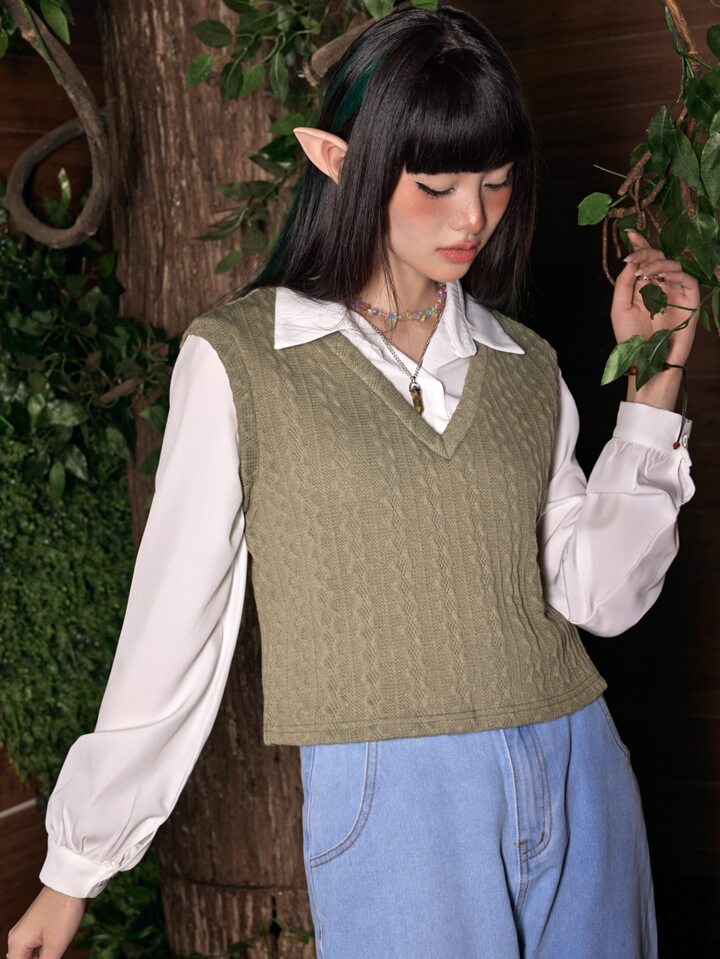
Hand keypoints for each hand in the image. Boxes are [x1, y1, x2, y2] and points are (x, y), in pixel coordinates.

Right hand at [7, 886, 86, 958]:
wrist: (71, 882)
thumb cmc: (62, 911)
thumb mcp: (55, 946)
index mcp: (16, 945)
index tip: (51, 955)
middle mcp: (17, 938)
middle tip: (56, 949)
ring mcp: (27, 930)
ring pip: (34, 956)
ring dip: (46, 956)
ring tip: (59, 940)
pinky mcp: (38, 925)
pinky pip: (39, 946)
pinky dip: (48, 950)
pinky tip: (60, 941)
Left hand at [611, 228, 699, 365]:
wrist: (646, 360)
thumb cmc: (631, 337)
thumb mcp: (619, 307)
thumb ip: (624, 283)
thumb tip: (632, 259)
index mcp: (643, 286)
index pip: (644, 260)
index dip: (639, 244)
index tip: (629, 232)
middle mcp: (660, 285)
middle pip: (658, 257)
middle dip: (645, 253)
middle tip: (634, 259)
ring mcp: (675, 291)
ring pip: (673, 265)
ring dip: (657, 264)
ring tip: (643, 272)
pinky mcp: (689, 300)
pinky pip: (687, 279)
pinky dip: (675, 273)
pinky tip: (661, 277)